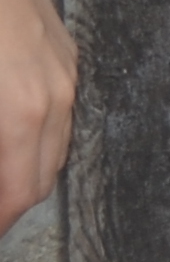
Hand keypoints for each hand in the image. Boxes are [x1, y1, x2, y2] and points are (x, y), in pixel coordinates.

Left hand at [0, 0, 74, 237]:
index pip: (17, 195)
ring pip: (55, 151)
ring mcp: (66, 77)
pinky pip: (60, 118)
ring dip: (25, 175)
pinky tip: (10, 138)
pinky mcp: (66, 56)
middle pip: (41, 182)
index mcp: (20, 116)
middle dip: (11, 204)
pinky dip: (37, 142)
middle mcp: (54, 102)